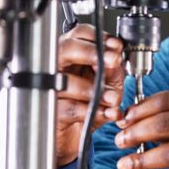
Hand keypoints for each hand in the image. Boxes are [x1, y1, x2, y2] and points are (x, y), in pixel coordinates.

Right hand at [56, 24, 124, 166]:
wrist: (76, 134)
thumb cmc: (91, 101)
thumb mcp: (110, 82)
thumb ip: (114, 69)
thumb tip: (116, 57)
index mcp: (74, 53)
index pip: (80, 34)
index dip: (99, 37)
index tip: (116, 47)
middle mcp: (58, 66)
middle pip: (66, 48)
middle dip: (90, 53)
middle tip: (111, 61)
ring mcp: (51, 88)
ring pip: (66, 80)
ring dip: (94, 89)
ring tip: (112, 97)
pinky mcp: (52, 111)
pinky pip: (70, 108)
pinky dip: (93, 112)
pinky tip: (107, 113)